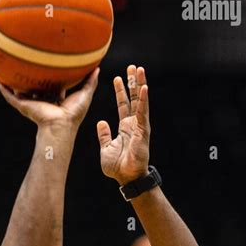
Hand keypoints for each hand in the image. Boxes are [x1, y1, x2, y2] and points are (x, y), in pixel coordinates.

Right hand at [0, 68, 98, 129]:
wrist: (61, 124)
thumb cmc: (74, 113)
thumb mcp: (85, 94)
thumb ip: (90, 82)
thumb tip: (97, 68)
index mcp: (56, 99)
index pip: (53, 87)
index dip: (52, 78)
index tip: (51, 66)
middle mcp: (43, 100)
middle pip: (36, 88)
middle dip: (33, 79)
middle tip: (29, 64)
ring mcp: (32, 103)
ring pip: (22, 92)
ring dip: (15, 84)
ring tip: (9, 71)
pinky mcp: (24, 106)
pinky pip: (11, 98)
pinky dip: (4, 91)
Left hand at [97, 65, 150, 184]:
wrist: (126, 178)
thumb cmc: (118, 167)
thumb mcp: (106, 148)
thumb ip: (104, 135)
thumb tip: (101, 123)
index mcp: (125, 128)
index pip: (123, 105)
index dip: (120, 92)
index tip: (118, 78)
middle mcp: (134, 125)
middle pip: (134, 99)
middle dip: (132, 83)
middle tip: (132, 67)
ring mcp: (140, 127)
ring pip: (141, 101)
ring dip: (140, 85)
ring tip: (139, 70)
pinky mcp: (143, 131)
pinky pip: (143, 113)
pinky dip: (144, 100)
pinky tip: (144, 88)